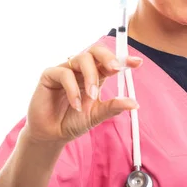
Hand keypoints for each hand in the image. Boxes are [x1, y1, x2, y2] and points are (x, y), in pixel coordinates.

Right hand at [23, 44, 142, 144]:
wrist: (51, 135)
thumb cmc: (73, 121)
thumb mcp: (97, 115)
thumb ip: (114, 107)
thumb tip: (135, 103)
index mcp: (95, 76)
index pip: (110, 62)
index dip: (123, 59)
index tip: (137, 62)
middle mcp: (80, 70)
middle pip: (95, 50)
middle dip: (107, 56)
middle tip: (116, 69)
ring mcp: (65, 70)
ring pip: (81, 58)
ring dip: (91, 76)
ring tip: (93, 96)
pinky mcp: (49, 75)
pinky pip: (64, 73)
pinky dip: (73, 89)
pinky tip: (76, 104)